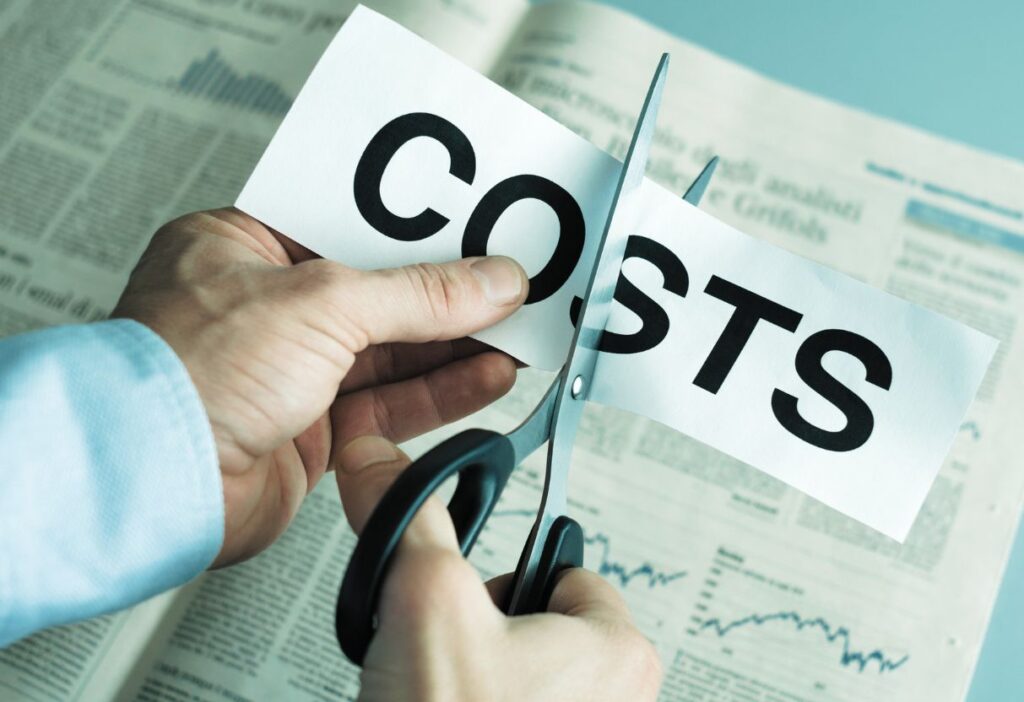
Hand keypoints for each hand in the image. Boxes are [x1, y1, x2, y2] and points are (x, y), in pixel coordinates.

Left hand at [113, 208, 527, 565]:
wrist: (152, 481)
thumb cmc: (186, 376)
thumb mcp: (322, 303)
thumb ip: (418, 295)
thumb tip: (490, 282)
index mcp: (242, 249)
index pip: (349, 228)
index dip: (417, 232)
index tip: (474, 233)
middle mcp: (263, 310)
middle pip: (378, 293)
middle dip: (448, 295)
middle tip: (511, 288)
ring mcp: (286, 373)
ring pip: (390, 354)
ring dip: (456, 346)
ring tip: (518, 333)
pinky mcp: (308, 431)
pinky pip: (388, 405)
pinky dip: (439, 393)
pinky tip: (485, 377)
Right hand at [335, 436, 662, 700]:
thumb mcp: (425, 603)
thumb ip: (408, 520)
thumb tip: (380, 462)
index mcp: (618, 649)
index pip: (569, 570)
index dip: (508, 577)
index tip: (478, 599)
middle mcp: (620, 700)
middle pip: (544, 626)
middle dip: (488, 636)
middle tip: (454, 662)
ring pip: (525, 677)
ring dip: (477, 681)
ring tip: (445, 698)